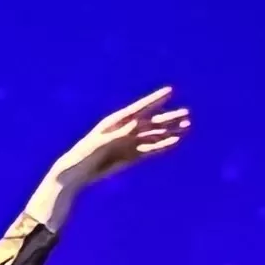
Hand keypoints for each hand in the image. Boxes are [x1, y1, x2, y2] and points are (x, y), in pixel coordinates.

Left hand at [39, 86, 195, 208]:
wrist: (77, 174)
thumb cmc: (84, 155)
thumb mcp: (100, 143)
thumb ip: (118, 134)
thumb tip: (136, 123)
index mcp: (115, 122)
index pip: (139, 108)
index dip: (155, 99)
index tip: (169, 91)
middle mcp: (125, 130)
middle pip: (151, 121)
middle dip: (169, 117)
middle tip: (187, 113)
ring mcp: (129, 143)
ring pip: (154, 134)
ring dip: (170, 130)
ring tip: (187, 126)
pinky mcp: (131, 156)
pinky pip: (150, 149)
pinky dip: (163, 145)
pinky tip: (175, 141)